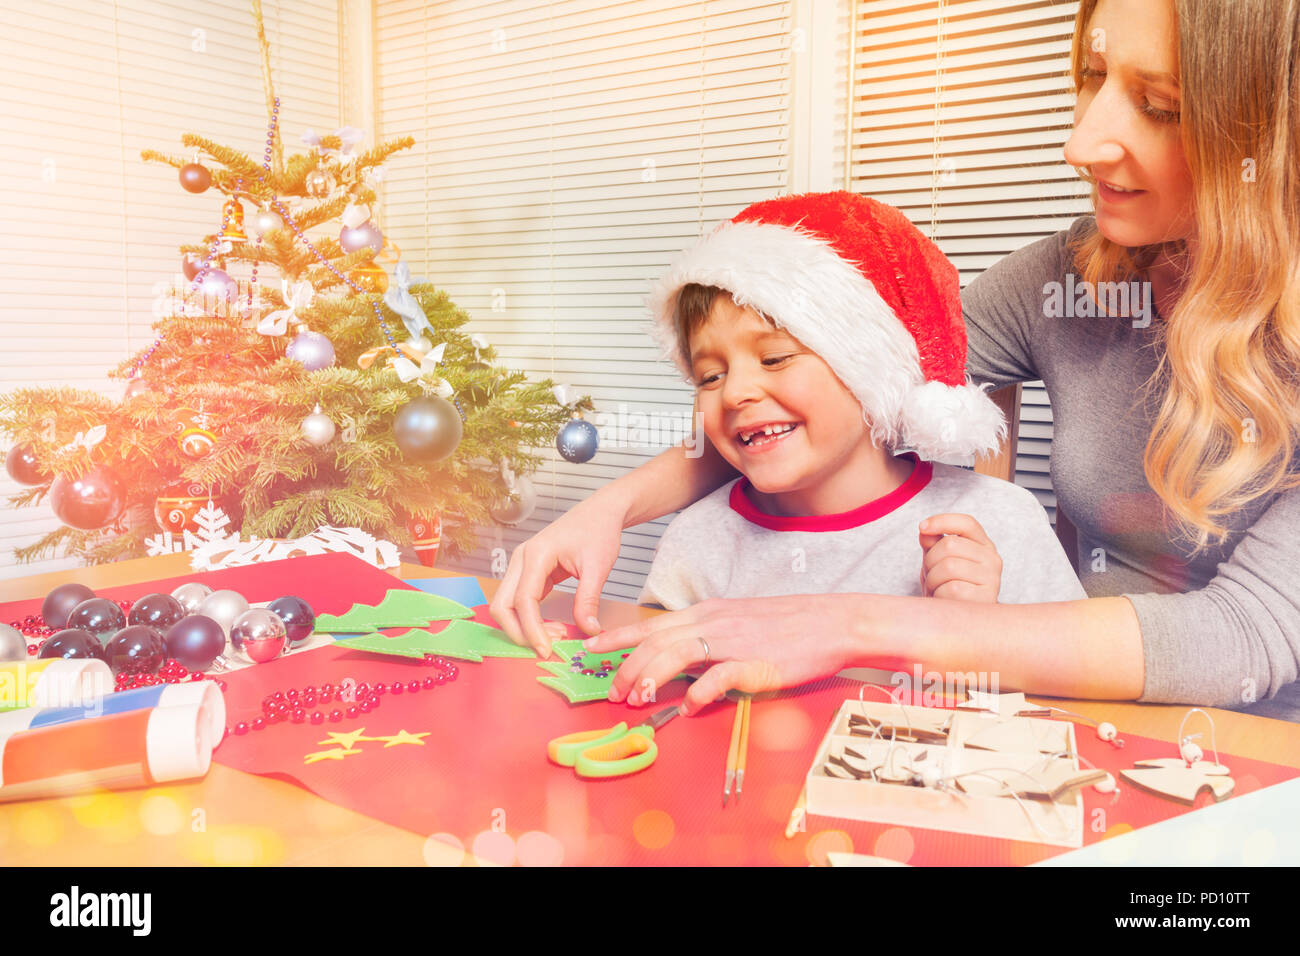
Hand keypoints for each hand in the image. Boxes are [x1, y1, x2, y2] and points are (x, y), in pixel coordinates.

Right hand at [489, 496, 624, 656]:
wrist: (601, 512)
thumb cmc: (599, 531)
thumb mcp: (598, 567)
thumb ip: (589, 600)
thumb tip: (589, 631)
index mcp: (536, 554)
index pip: (523, 600)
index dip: (532, 629)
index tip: (547, 651)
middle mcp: (521, 559)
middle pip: (502, 605)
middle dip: (518, 632)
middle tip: (547, 649)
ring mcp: (522, 566)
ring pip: (506, 605)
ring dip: (524, 627)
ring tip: (556, 636)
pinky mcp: (529, 573)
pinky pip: (520, 602)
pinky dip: (530, 619)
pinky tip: (552, 628)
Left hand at [584, 594, 860, 715]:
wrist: (835, 621)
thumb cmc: (790, 624)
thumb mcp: (740, 621)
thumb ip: (709, 638)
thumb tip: (683, 660)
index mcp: (707, 613)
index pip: (650, 625)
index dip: (616, 639)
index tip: (589, 651)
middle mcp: (712, 623)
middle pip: (655, 641)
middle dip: (625, 667)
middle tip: (610, 692)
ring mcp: (733, 641)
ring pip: (676, 654)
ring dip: (650, 678)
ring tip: (636, 699)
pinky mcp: (756, 663)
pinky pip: (719, 678)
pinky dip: (700, 694)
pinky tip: (690, 709)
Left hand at [918, 513, 1000, 602]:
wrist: (959, 621)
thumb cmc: (947, 586)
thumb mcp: (938, 560)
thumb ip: (933, 542)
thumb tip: (925, 530)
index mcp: (983, 545)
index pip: (967, 523)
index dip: (942, 521)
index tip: (922, 527)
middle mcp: (992, 559)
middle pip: (949, 545)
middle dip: (930, 561)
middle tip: (930, 575)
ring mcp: (992, 579)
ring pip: (948, 567)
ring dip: (932, 579)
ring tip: (936, 588)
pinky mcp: (986, 599)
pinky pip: (952, 589)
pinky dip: (939, 594)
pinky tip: (944, 600)